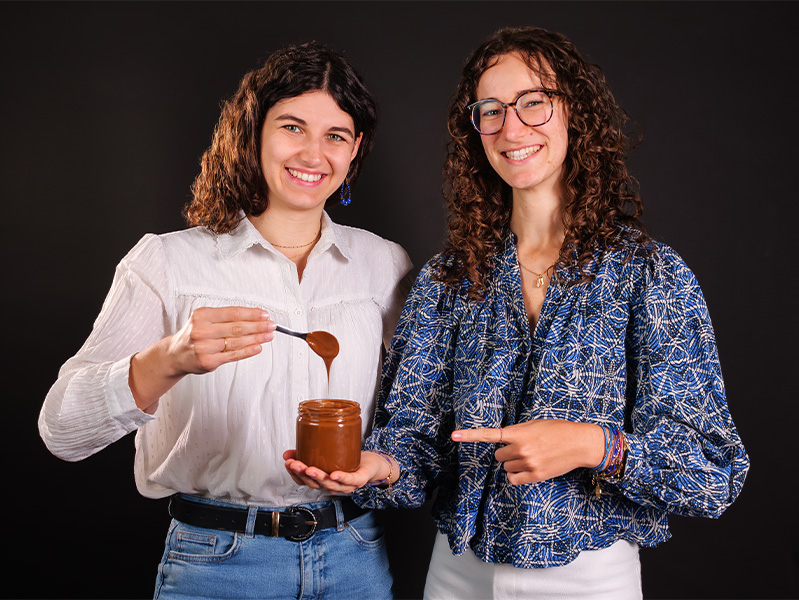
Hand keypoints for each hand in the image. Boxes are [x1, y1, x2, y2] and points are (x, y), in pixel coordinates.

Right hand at [129, 306, 274, 411]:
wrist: (175, 354)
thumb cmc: (194, 335)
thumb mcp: (205, 319)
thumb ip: (226, 317)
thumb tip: (254, 315)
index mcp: (202, 316)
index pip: (232, 313)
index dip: (251, 314)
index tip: (264, 314)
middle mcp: (202, 330)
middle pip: (237, 327)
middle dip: (258, 326)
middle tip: (271, 325)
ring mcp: (204, 347)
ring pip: (237, 341)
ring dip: (256, 338)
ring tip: (268, 335)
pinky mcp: (208, 361)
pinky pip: (233, 355)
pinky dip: (248, 351)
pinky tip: (258, 347)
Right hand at [283, 450, 392, 494]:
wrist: (372, 464)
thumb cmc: (347, 460)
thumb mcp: (325, 454)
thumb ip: (307, 453)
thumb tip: (286, 453)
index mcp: (323, 481)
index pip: (304, 482)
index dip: (294, 474)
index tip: (287, 462)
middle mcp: (333, 486)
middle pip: (314, 484)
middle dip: (302, 474)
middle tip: (294, 464)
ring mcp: (346, 485)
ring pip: (329, 484)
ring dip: (318, 477)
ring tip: (308, 468)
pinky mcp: (359, 479)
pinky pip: (349, 481)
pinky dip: (341, 478)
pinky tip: (334, 474)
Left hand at [451, 419, 604, 484]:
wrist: (579, 443)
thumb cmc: (557, 430)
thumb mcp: (535, 425)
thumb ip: (517, 433)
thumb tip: (504, 444)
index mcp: (519, 432)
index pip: (489, 434)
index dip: (470, 436)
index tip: (454, 436)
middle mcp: (521, 448)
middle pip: (499, 457)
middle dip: (507, 453)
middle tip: (522, 449)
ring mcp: (528, 463)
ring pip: (506, 468)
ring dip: (514, 464)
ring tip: (531, 457)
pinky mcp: (536, 476)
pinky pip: (514, 480)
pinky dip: (517, 476)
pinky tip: (529, 469)